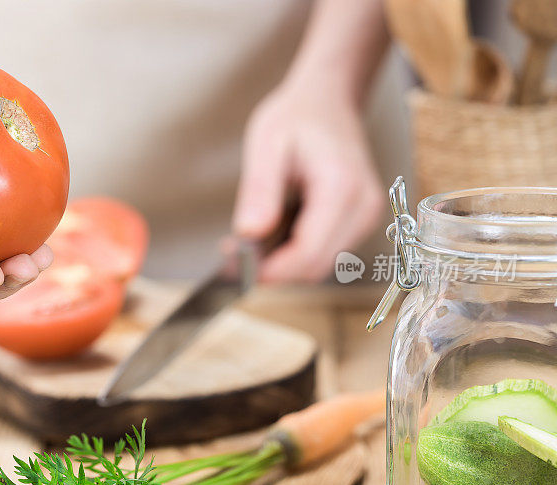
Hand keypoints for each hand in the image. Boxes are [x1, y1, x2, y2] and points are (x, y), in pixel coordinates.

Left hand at [233, 80, 383, 282]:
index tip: (233, 268)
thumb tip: (248, 234)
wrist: (328, 100)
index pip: (308, 253)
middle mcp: (362, 207)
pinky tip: (273, 234)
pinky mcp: (359, 221)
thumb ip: (259, 191)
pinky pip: (325, 253)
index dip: (270, 270)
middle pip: (314, 266)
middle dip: (272, 271)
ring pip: (320, 265)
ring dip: (283, 265)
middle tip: (231, 255)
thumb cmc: (297, 116)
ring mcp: (365, 216)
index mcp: (341, 187)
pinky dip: (296, 253)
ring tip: (249, 243)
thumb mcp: (266, 144)